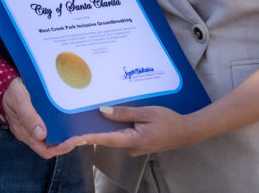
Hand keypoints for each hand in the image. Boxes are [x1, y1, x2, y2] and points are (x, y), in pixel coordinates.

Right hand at [1, 77, 81, 158]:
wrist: (8, 80)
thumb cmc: (12, 89)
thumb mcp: (19, 99)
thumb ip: (28, 116)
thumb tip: (41, 134)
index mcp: (24, 132)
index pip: (45, 150)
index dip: (60, 149)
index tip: (74, 140)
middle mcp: (30, 132)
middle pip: (51, 146)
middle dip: (67, 143)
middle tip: (81, 135)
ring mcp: (35, 125)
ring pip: (53, 137)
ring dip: (66, 135)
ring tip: (79, 128)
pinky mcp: (40, 117)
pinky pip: (52, 126)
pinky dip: (62, 126)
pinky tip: (71, 119)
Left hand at [73, 105, 201, 155]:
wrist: (186, 132)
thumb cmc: (168, 121)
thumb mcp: (147, 113)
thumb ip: (124, 113)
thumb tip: (103, 111)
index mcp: (133, 141)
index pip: (105, 139)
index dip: (87, 137)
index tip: (72, 139)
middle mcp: (130, 148)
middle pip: (108, 137)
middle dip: (95, 127)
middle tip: (79, 116)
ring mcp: (133, 148)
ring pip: (115, 135)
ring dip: (108, 125)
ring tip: (96, 111)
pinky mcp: (137, 145)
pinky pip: (123, 135)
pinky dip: (117, 127)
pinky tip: (115, 116)